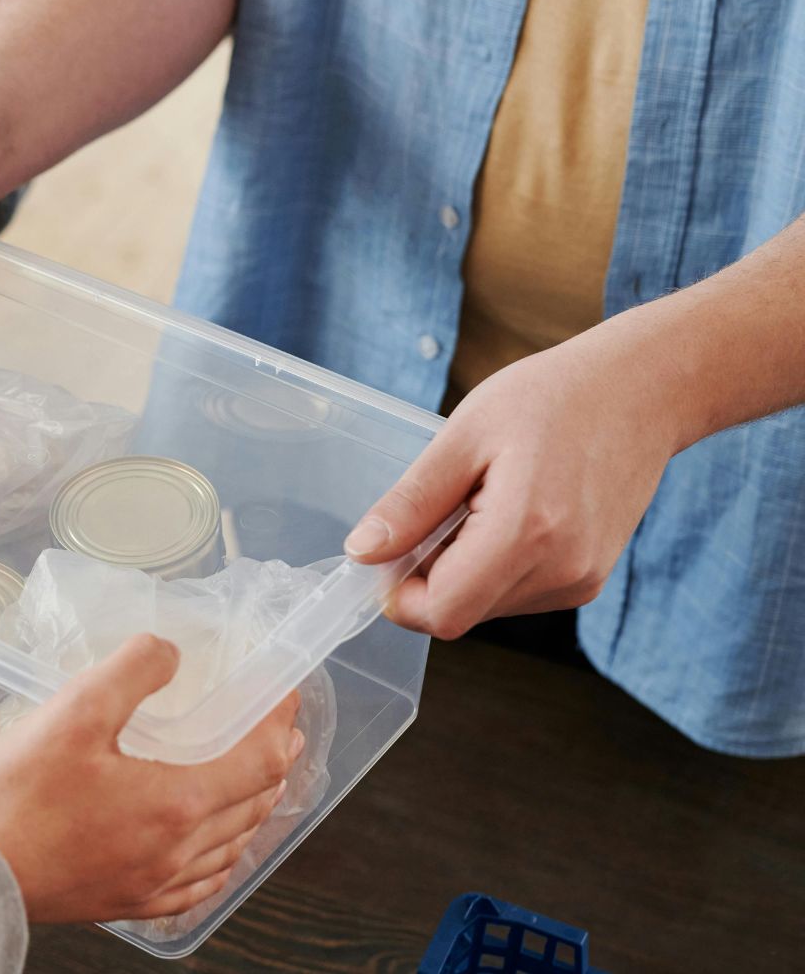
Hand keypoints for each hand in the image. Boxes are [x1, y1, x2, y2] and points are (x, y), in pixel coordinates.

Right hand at [0, 636, 301, 923]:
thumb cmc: (16, 798)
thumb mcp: (72, 712)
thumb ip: (130, 672)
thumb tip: (168, 651)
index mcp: (176, 803)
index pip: (257, 761)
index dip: (278, 723)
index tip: (284, 696)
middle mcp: (177, 851)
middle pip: (252, 807)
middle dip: (274, 765)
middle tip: (281, 735)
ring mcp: (154, 883)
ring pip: (229, 848)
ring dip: (252, 811)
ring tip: (256, 786)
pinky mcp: (127, 902)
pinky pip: (196, 886)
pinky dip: (218, 860)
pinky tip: (209, 853)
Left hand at [344, 333, 680, 637]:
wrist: (643, 391)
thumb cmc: (553, 398)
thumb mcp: (464, 437)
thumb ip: (411, 503)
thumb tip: (362, 551)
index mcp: (527, 534)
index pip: (441, 613)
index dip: (399, 594)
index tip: (386, 552)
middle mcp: (563, 571)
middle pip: (460, 613)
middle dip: (428, 576)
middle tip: (438, 507)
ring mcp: (582, 581)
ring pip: (486, 607)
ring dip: (461, 570)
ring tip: (482, 501)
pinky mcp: (589, 580)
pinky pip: (517, 594)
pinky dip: (492, 567)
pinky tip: (508, 513)